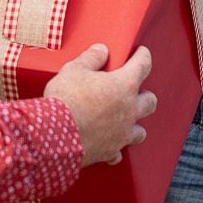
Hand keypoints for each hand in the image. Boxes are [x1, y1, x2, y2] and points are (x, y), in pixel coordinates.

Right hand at [44, 43, 156, 166]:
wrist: (53, 136)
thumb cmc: (65, 100)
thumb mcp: (74, 70)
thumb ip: (91, 58)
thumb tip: (101, 50)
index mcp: (124, 85)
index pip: (143, 65)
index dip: (143, 56)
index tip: (141, 53)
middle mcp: (129, 110)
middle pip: (150, 101)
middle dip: (144, 94)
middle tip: (134, 90)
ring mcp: (122, 134)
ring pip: (140, 131)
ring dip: (135, 124)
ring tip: (126, 121)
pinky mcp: (109, 152)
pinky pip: (118, 152)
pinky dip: (114, 148)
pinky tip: (108, 145)